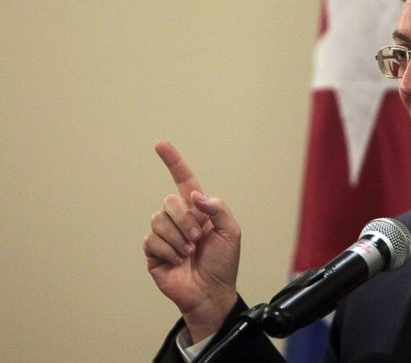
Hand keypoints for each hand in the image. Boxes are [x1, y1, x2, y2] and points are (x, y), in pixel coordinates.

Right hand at [143, 141, 240, 341]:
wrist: (211, 292)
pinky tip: (177, 261)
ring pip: (159, 219)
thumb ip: (217, 208)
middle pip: (170, 201)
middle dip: (185, 220)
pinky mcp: (153, 251)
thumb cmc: (224, 263)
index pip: (184, 180)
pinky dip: (168, 251)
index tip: (160, 144)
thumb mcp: (231, 232)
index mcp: (199, 210)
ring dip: (178, 238)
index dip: (173, 162)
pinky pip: (151, 239)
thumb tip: (195, 196)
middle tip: (198, 239)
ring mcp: (164, 234)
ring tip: (189, 252)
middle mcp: (179, 218)